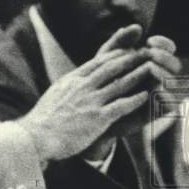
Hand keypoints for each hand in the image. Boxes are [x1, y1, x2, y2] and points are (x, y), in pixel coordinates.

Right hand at [20, 26, 153, 164]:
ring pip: (121, 83)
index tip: (126, 51)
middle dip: (131, 59)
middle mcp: (82, 87)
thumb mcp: (53, 96)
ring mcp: (91, 101)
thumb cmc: (42, 121)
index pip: (96, 62)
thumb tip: (69, 85)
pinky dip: (136, 99)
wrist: (35, 137)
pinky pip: (122, 105)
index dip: (114, 55)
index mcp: (71, 80)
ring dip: (139, 74)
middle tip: (146, 53)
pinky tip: (147, 96)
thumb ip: (66, 89)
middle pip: (112, 67)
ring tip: (153, 69)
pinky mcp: (98, 118)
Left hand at [85, 32, 182, 148]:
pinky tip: (156, 90)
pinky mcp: (157, 112)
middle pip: (174, 65)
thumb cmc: (98, 83)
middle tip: (151, 54)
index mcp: (151, 63)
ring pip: (175, 84)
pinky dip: (166, 97)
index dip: (163, 44)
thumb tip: (135, 26)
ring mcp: (160, 96)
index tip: (149, 40)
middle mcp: (159, 78)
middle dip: (164, 58)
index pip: (167, 49)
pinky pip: (171, 106)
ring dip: (165, 75)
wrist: (91, 115)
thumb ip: (119, 43)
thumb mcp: (106, 60)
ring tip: (150, 68)